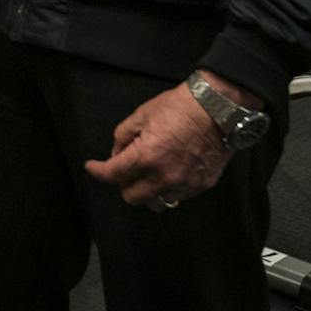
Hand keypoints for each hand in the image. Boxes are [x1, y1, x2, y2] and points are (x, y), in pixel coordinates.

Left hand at [84, 81, 231, 208]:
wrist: (217, 109)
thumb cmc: (180, 107)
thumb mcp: (141, 114)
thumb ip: (122, 137)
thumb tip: (117, 154)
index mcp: (145, 157)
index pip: (112, 175)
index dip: (97, 171)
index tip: (92, 167)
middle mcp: (164, 176)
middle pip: (131, 197)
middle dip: (123, 183)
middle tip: (125, 169)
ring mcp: (184, 184)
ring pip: (156, 202)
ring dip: (147, 191)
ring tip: (149, 174)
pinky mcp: (201, 185)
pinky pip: (178, 197)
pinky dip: (169, 188)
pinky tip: (169, 172)